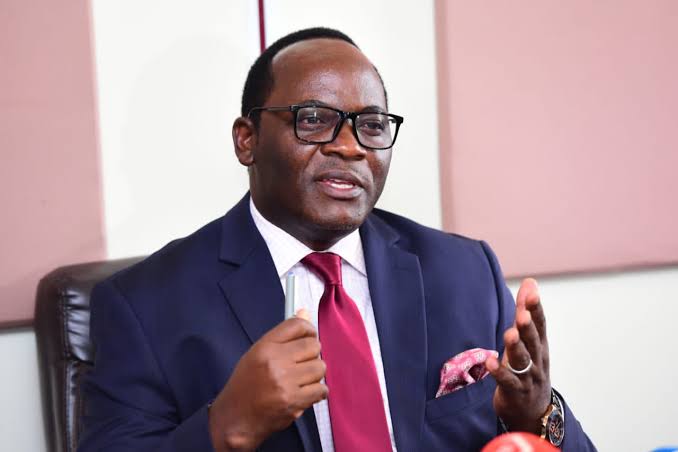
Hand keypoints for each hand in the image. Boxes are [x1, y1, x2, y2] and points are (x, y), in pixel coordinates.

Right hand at [208, 309, 327, 450]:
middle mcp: (275, 362)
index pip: (297, 326)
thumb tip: (304, 313)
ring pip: (320, 367)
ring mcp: (285, 383)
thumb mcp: (257, 354)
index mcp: (264, 347)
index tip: (309, 337)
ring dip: (314, 375)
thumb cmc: (246, 385)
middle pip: (313, 346)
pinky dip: (317, 392)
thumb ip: (283, 336)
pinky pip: (321, 389)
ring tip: (301, 381)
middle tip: (302, 364)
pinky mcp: (293, 402)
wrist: (235, 418)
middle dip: (312, 355)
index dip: (308, 329)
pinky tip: (304, 393)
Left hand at [485, 278, 551, 433]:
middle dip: (528, 327)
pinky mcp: (514, 392)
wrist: (532, 411)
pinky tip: (490, 361)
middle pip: (533, 341)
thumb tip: (530, 282)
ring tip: (509, 334)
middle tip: (522, 315)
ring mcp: (527, 377)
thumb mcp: (528, 339)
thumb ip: (526, 310)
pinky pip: (507, 381)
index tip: (532, 293)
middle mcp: (536, 359)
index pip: (540, 324)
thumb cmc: (529, 367)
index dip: (536, 309)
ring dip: (515, 347)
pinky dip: (499, 372)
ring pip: (522, 361)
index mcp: (540, 345)